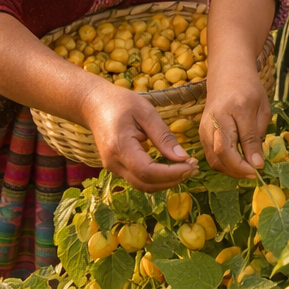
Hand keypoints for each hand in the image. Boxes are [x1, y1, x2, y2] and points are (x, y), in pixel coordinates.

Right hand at [82, 82, 197, 191]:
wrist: (94, 104)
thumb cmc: (121, 103)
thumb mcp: (146, 112)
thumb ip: (163, 136)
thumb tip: (182, 157)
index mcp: (120, 147)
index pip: (147, 171)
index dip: (171, 173)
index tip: (192, 165)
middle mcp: (113, 163)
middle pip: (145, 184)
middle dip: (172, 180)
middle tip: (195, 168)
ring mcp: (113, 168)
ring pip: (143, 186)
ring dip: (167, 182)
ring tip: (187, 168)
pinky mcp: (117, 168)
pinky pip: (139, 179)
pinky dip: (158, 178)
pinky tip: (173, 167)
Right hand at [200, 67, 270, 178]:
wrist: (228, 73)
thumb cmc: (250, 89)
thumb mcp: (262, 109)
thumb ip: (257, 136)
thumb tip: (256, 163)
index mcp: (236, 108)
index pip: (239, 141)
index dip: (248, 160)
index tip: (259, 169)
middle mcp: (216, 118)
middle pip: (221, 153)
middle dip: (238, 169)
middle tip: (254, 174)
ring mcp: (205, 126)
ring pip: (214, 158)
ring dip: (231, 170)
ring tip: (247, 170)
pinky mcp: (201, 132)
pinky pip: (211, 155)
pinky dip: (223, 164)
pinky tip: (237, 163)